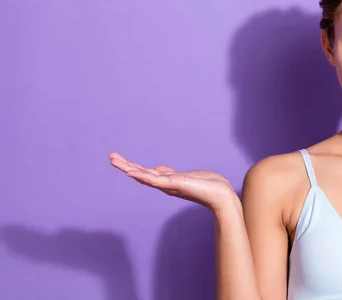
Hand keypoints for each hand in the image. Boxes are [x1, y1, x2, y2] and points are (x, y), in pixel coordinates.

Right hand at [109, 152, 237, 212]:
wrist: (221, 195)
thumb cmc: (208, 186)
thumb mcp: (185, 176)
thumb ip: (170, 174)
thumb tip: (157, 168)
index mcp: (167, 181)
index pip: (145, 172)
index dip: (131, 166)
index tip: (119, 159)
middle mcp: (165, 184)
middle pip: (141, 174)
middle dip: (125, 165)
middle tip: (110, 157)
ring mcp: (169, 185)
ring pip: (144, 176)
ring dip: (128, 168)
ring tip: (114, 161)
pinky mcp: (175, 184)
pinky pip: (155, 180)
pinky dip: (142, 176)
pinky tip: (131, 172)